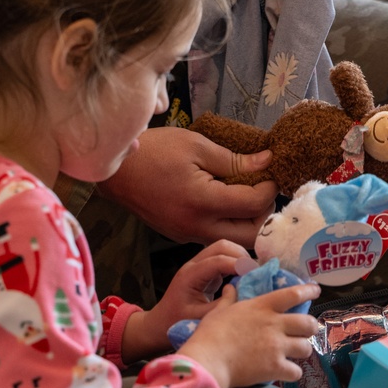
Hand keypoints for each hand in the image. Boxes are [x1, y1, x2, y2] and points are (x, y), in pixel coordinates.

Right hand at [96, 127, 278, 246]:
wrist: (117, 171)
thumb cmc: (155, 151)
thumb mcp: (196, 146)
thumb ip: (234, 160)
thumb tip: (267, 162)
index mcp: (203, 202)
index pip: (253, 205)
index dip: (269, 188)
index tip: (270, 172)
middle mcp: (198, 227)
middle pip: (250, 235)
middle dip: (264, 213)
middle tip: (261, 188)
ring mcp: (188, 235)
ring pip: (234, 241)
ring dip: (248, 222)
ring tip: (245, 195)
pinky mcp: (181, 236)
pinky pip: (215, 237)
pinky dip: (228, 224)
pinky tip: (225, 201)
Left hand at [121, 240, 249, 361]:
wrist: (158, 325)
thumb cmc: (174, 324)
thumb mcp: (199, 319)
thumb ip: (221, 307)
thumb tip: (244, 296)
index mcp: (190, 275)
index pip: (218, 260)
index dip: (239, 264)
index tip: (256, 274)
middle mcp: (194, 265)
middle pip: (222, 246)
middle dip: (242, 256)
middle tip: (258, 273)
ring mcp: (199, 266)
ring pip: (223, 249)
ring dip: (240, 258)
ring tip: (254, 275)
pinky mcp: (205, 272)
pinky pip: (223, 259)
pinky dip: (236, 264)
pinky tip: (246, 278)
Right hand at [180, 282, 320, 387]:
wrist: (209, 359)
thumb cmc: (211, 333)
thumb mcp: (219, 310)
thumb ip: (229, 299)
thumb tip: (230, 288)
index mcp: (262, 307)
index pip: (292, 294)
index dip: (308, 291)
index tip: (315, 290)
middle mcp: (275, 324)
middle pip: (307, 323)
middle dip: (311, 327)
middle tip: (306, 330)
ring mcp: (277, 347)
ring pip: (306, 348)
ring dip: (302, 350)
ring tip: (296, 352)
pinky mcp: (276, 368)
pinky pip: (296, 372)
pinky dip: (293, 372)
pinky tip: (286, 372)